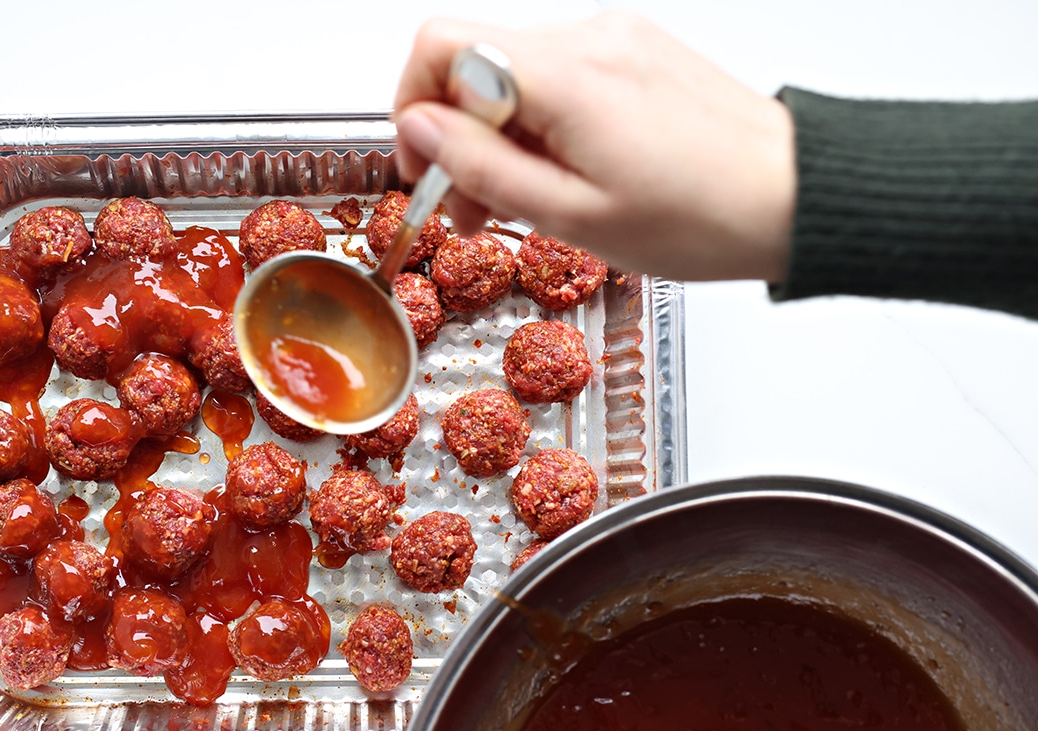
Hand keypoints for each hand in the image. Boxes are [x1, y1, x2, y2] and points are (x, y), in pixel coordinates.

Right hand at [393, 12, 795, 282]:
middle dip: (457, 135)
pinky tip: (565, 175)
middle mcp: (588, 38)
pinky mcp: (635, 51)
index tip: (427, 167)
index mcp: (564, 76)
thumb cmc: (701, 216)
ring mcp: (614, 39)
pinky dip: (541, 123)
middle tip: (470, 205)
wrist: (793, 196)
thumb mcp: (572, 216)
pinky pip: (558, 77)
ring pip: (514, 73)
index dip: (411, 108)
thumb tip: (420, 131)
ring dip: (499, 135)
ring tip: (520, 201)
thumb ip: (482, 167)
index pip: (440, 46)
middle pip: (474, 61)